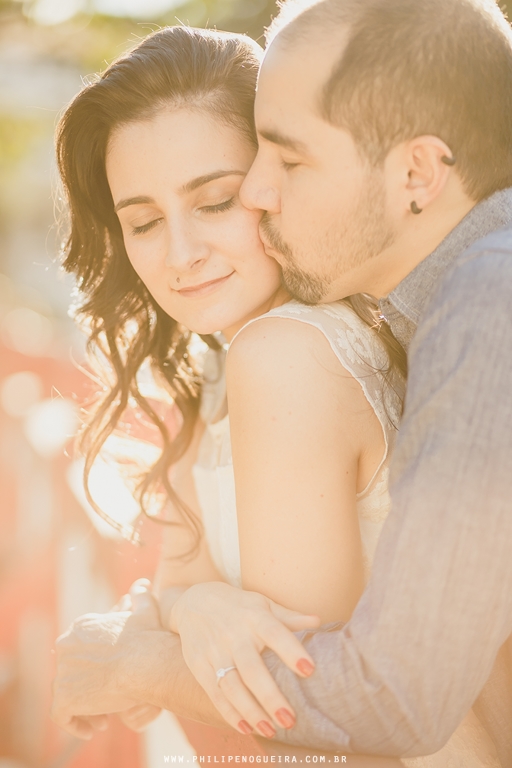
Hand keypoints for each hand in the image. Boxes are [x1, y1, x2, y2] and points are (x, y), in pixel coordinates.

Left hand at [51, 579, 161, 739]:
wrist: (144, 663)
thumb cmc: (148, 638)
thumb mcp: (146, 611)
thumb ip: (140, 597)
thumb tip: (141, 584)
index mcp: (80, 627)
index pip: (79, 651)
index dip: (94, 666)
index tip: (111, 677)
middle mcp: (65, 646)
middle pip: (71, 671)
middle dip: (88, 686)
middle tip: (108, 698)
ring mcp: (62, 672)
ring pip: (67, 693)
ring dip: (84, 705)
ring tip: (104, 717)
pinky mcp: (63, 697)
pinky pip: (61, 715)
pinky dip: (75, 723)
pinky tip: (94, 728)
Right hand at [170, 582, 319, 737]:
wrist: (194, 601)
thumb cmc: (239, 606)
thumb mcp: (262, 604)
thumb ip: (288, 616)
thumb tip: (318, 621)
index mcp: (254, 617)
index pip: (275, 633)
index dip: (291, 650)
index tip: (309, 670)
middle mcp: (234, 634)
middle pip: (251, 668)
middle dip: (270, 696)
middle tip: (290, 720)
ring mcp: (214, 651)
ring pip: (231, 686)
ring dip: (251, 711)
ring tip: (271, 730)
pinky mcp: (199, 665)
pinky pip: (215, 693)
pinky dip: (229, 713)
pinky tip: (246, 728)